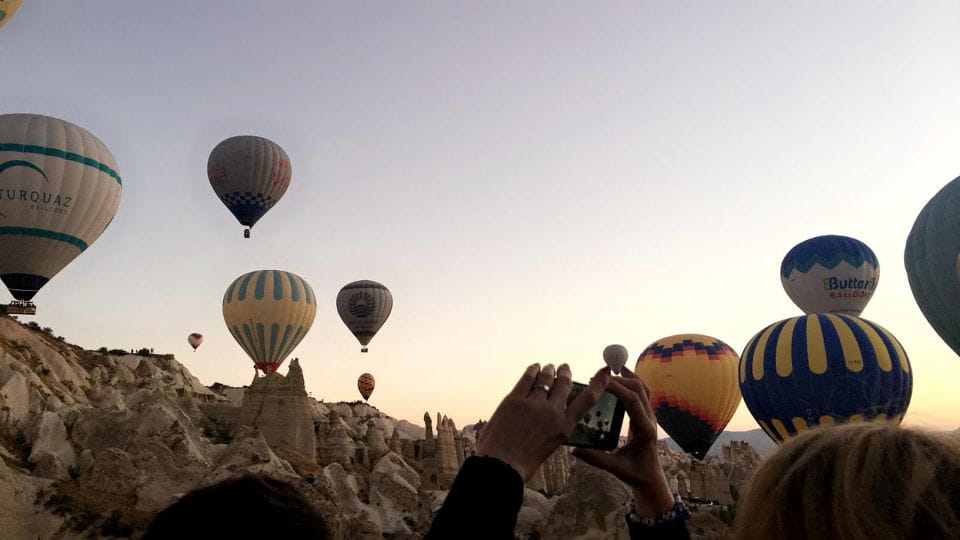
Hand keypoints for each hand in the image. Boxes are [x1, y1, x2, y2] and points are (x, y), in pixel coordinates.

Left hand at [476, 363, 609, 481]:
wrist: (500, 465)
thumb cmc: (523, 462)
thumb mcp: (549, 446)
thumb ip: (554, 428)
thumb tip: (552, 412)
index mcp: (564, 427)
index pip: (587, 400)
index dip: (598, 384)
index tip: (605, 373)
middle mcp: (553, 412)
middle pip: (564, 384)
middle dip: (565, 373)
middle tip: (564, 367)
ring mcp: (534, 404)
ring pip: (546, 378)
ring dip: (549, 370)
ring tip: (549, 367)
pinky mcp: (515, 399)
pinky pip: (527, 378)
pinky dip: (532, 370)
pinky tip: (534, 368)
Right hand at [571, 366, 674, 515]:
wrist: (651, 479)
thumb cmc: (634, 474)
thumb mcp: (614, 468)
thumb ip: (595, 458)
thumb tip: (573, 449)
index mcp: (644, 429)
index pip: (632, 400)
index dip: (616, 388)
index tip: (598, 383)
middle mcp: (650, 419)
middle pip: (639, 389)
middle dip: (619, 379)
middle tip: (598, 376)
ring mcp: (650, 416)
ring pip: (643, 388)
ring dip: (628, 376)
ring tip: (610, 369)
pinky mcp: (647, 416)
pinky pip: (643, 393)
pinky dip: (632, 382)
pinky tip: (620, 377)